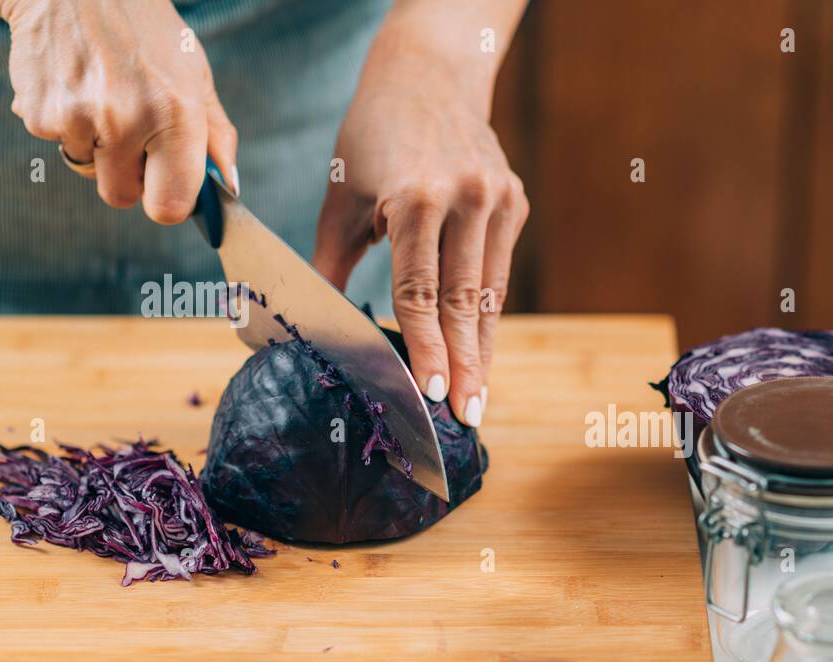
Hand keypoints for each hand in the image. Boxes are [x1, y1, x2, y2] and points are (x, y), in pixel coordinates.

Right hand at [0, 0, 237, 221]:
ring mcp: (77, 118)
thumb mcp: (195, 73)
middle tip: (133, 132)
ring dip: (96, 147)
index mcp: (174, 114)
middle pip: (122, 195)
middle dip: (128, 174)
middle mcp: (125, 120)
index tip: (167, 186)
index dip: (168, 202)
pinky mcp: (38, 112)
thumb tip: (229, 186)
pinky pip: (58, 142)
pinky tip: (76, 85)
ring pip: (87, 169)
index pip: (169, 205)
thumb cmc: (143, 29)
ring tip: (103, 97)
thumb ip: (215, 135)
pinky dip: (67, 124)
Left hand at [312, 26, 528, 427]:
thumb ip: (331, 261)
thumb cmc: (372, 135)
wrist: (430, 75)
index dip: (427, 345)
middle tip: (467, 416)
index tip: (431, 391)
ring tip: (479, 398)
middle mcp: (466, 199)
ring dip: (484, 352)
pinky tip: (481, 352)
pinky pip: (498, 272)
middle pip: (465, 302)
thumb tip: (317, 323)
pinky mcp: (515, 202)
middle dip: (466, 365)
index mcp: (417, 197)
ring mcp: (497, 201)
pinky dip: (488, 315)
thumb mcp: (342, 195)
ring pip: (490, 295)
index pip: (422, 289)